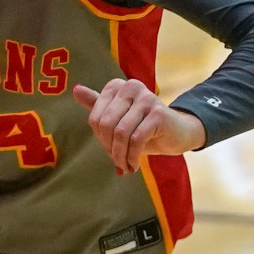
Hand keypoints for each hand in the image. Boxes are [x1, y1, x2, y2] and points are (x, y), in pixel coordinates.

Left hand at [73, 79, 205, 174]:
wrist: (177, 133)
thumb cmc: (143, 126)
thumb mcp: (118, 117)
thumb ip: (96, 104)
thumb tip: (76, 90)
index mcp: (117, 86)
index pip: (95, 118)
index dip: (101, 139)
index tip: (110, 150)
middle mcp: (131, 87)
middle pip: (106, 124)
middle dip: (110, 148)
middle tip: (118, 162)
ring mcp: (146, 98)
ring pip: (121, 133)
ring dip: (121, 156)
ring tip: (125, 166)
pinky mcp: (158, 113)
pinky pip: (136, 139)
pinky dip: (132, 157)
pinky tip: (134, 166)